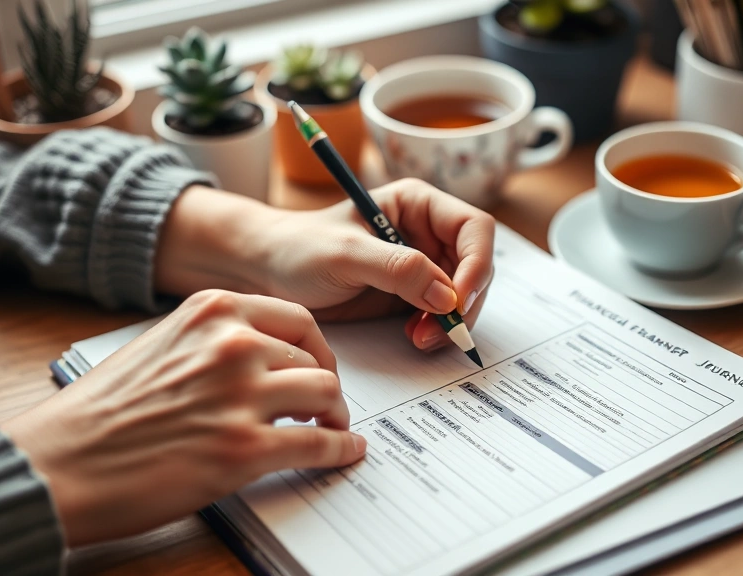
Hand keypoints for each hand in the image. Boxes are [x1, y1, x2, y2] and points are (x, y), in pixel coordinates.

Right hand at [1, 290, 364, 545]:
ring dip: (336, 416)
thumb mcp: (159, 346)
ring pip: (325, 394)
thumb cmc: (97, 413)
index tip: (319, 364)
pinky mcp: (244, 449)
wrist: (58, 464)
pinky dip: (340, 450)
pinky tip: (343, 453)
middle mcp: (231, 343)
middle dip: (326, 384)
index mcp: (210, 312)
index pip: (295, 318)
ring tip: (332, 429)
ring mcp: (240, 395)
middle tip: (325, 405)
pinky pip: (319, 444)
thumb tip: (259, 359)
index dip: (316, 347)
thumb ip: (211, 343)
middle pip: (314, 358)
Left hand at [155, 179, 494, 350]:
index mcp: (417, 204)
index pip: (474, 228)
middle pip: (475, 266)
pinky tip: (412, 336)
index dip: (476, 264)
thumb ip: (398, 270)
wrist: (266, 270)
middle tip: (440, 332)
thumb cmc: (298, 248)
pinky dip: (436, 330)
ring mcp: (421, 265)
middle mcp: (426, 232)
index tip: (457, 301)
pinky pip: (442, 314)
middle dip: (464, 302)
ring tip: (419, 338)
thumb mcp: (345, 255)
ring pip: (463, 295)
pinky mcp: (410, 295)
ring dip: (450, 321)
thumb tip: (448, 296)